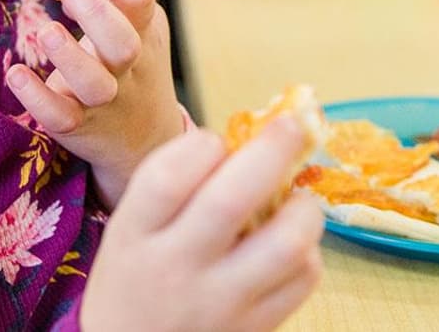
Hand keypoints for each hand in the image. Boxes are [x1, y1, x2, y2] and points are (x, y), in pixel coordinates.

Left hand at [6, 0, 183, 207]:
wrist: (147, 140)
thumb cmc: (133, 68)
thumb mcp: (138, 29)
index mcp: (145, 33)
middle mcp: (128, 67)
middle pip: (122, 40)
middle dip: (95, 10)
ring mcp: (106, 100)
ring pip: (94, 82)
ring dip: (69, 54)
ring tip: (45, 29)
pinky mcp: (80, 129)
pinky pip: (60, 118)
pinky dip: (38, 98)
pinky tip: (16, 74)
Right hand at [81, 120, 323, 331]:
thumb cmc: (136, 278)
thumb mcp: (130, 230)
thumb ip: (173, 187)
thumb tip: (246, 141)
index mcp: (134, 236)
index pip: (166, 178)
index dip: (201, 145)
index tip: (215, 140)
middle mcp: (175, 269)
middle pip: (231, 200)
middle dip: (271, 150)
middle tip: (291, 126)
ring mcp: (219, 303)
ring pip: (285, 244)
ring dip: (302, 208)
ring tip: (297, 197)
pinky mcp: (255, 327)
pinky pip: (302, 280)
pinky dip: (308, 250)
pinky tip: (293, 240)